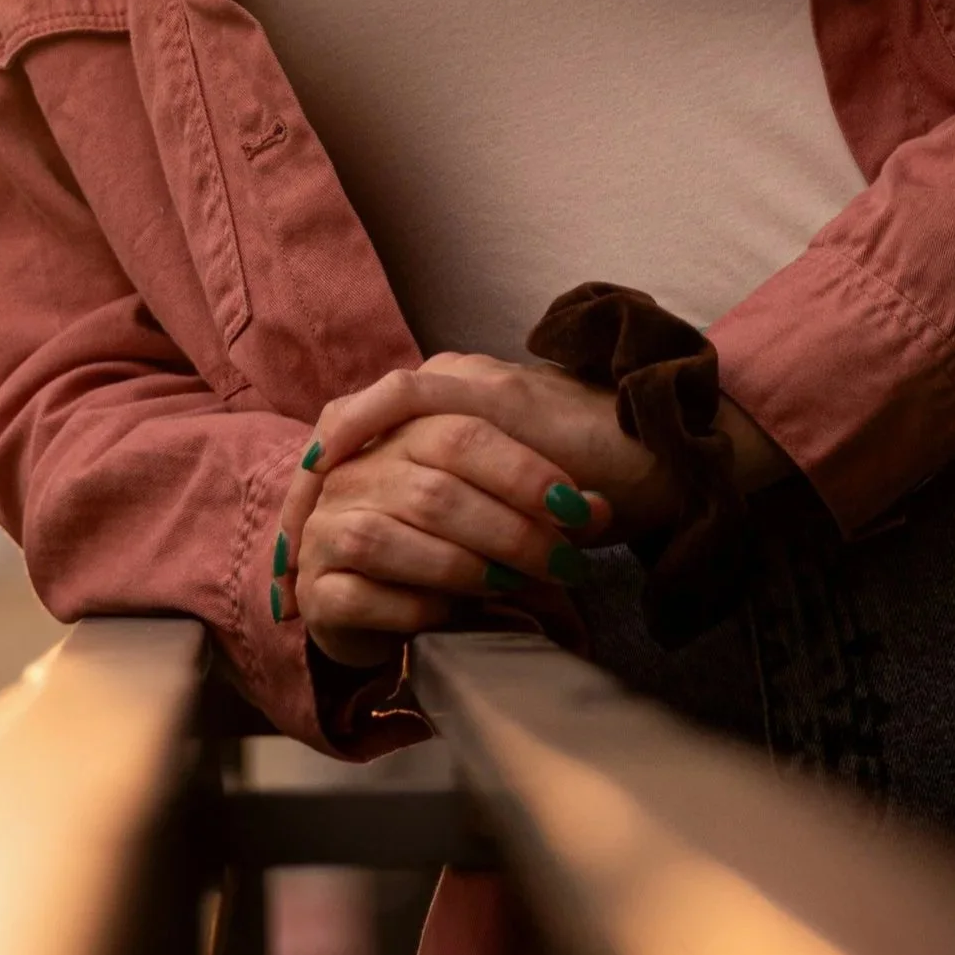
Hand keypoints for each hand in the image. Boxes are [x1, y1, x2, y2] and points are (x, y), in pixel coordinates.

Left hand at [274, 351, 797, 660]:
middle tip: (288, 559)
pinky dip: (370, 440)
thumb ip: (470, 516)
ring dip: (334, 476)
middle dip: (312, 495)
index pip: (363, 434)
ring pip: (372, 410)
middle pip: (351, 421)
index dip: (324, 489)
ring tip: (307, 534)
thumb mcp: (512, 509)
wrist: (666, 461)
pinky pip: (413, 406)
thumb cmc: (595, 488)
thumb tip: (426, 574)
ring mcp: (475, 380)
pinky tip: (345, 482)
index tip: (298, 554)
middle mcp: (456, 380)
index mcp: (457, 404)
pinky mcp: (498, 393)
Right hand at [279, 399, 613, 668]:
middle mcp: (355, 471)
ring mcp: (327, 528)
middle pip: (434, 489)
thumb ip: (538, 497)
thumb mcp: (494, 502)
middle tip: (567, 564)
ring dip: (464, 566)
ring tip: (515, 584)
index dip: (521, 471)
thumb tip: (598, 510)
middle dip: (509, 530)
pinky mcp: (318, 589)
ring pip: (388, 536)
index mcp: (398, 430)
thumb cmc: (443, 539)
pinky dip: (415, 606)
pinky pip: (362, 595)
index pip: (460, 433)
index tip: (577, 508)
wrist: (370, 598)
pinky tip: (452, 615)